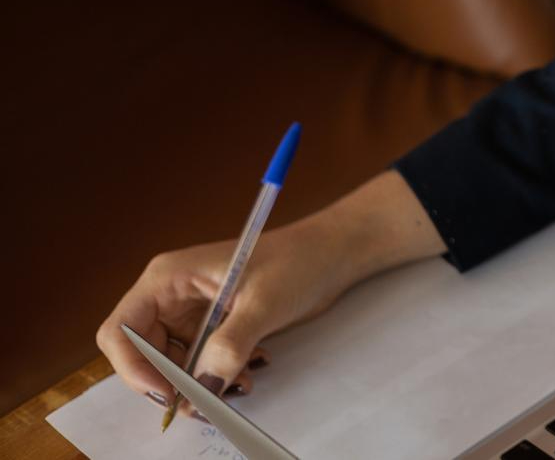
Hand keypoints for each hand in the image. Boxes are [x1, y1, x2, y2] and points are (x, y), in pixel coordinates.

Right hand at [95, 225, 336, 416]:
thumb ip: (230, 346)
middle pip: (143, 354)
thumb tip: (203, 389)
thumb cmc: (298, 261)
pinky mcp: (210, 324)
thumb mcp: (264, 303)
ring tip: (243, 381)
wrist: (332, 253)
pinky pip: (199, 361)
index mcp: (168, 278)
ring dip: (201, 381)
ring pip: (173, 364)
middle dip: (173, 382)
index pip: (121, 331)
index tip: (168, 394)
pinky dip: (218, 372)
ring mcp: (189, 310)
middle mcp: (170, 295)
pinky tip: (251, 366)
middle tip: (208, 402)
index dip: (134, 368)